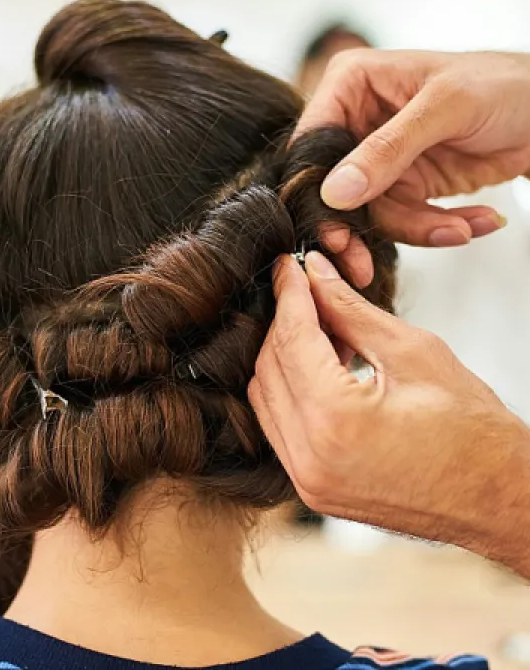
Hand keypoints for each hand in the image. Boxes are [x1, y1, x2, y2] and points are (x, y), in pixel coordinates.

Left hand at [248, 253, 529, 577]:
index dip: (290, 295)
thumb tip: (315, 275)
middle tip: (309, 293)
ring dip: (285, 357)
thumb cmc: (475, 432)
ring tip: (323, 332)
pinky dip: (290, 391)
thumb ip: (351, 310)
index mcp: (336, 421)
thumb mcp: (413, 352)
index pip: (291, 339)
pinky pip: (279, 427)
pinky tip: (320, 369)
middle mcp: (310, 457)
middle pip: (270, 367)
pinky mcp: (313, 489)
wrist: (501, 499)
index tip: (290, 268)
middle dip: (286, 323)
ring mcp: (308, 480)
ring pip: (266, 397)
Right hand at [301, 50, 529, 281]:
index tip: (334, 230)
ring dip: (417, 228)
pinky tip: (476, 222)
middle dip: (360, 227)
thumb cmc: (505, 84)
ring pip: (370, 213)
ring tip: (464, 228)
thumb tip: (335, 191)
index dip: (316, 189)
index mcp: (351, 84)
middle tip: (362, 264)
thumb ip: (388, 148)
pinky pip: (403, 221)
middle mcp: (355, 121)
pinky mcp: (402, 186)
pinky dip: (437, 228)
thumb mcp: (446, 107)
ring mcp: (377, 158)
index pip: (312, 144)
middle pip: (333, 188)